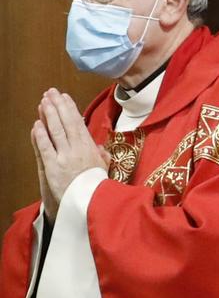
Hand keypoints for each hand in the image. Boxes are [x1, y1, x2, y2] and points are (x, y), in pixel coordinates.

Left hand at [31, 91, 105, 208]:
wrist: (91, 205)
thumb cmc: (97, 189)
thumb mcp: (104, 170)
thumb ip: (101, 156)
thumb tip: (99, 146)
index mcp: (90, 148)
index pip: (79, 123)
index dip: (70, 108)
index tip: (65, 97)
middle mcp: (78, 150)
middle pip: (66, 123)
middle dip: (58, 106)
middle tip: (51, 92)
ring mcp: (65, 158)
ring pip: (56, 131)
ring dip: (49, 115)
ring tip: (44, 101)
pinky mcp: (53, 168)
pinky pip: (45, 148)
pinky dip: (40, 135)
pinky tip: (37, 124)